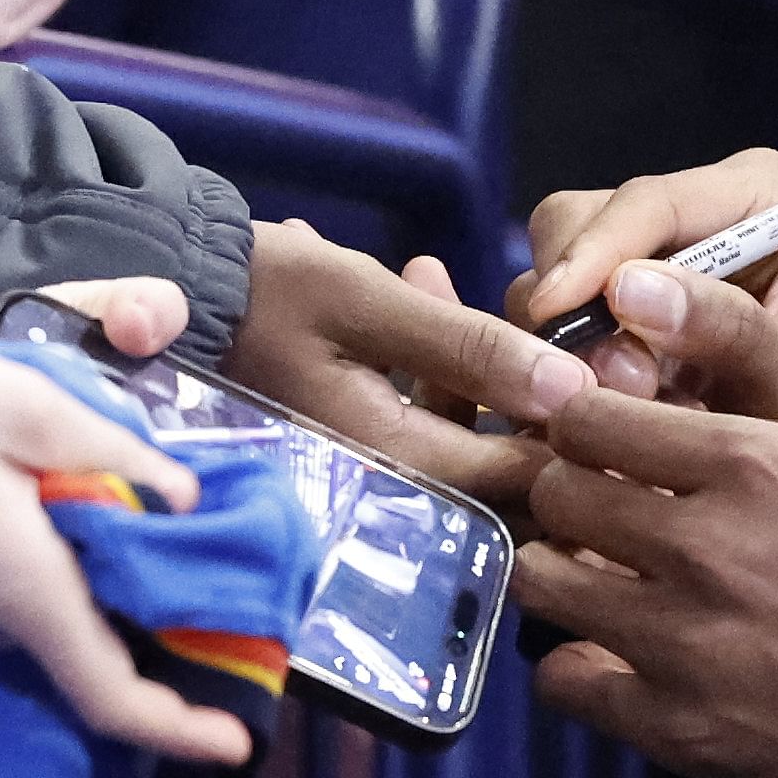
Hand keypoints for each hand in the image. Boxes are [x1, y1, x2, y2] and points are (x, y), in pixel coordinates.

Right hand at [0, 334, 259, 767]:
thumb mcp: (22, 407)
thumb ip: (112, 456)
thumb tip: (182, 504)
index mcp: (25, 591)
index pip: (114, 695)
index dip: (182, 729)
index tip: (241, 740)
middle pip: (97, 653)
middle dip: (166, 638)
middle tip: (233, 594)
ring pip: (58, 616)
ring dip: (114, 589)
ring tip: (170, 530)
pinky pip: (19, 594)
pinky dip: (65, 570)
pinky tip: (81, 508)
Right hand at [216, 221, 592, 511]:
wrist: (170, 296)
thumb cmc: (261, 291)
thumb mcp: (366, 302)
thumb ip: (468, 347)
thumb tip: (571, 387)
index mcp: (394, 460)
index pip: (526, 482)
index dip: (583, 435)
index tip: (607, 367)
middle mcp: (385, 490)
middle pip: (508, 484)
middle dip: (541, 408)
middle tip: (554, 330)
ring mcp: (370, 479)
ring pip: (472, 452)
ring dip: (489, 376)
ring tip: (459, 286)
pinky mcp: (360, 452)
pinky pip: (429, 430)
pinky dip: (446, 374)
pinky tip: (428, 291)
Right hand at [508, 150, 777, 526]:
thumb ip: (730, 332)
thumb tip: (627, 290)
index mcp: (760, 193)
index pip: (649, 201)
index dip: (591, 253)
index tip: (551, 313)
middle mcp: (697, 210)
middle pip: (580, 223)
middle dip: (577, 303)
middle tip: (609, 387)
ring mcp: (652, 257)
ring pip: (557, 274)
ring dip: (569, 343)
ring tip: (628, 407)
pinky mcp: (620, 309)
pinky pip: (561, 323)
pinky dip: (567, 365)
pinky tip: (605, 414)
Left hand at [515, 380, 777, 777]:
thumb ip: (772, 474)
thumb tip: (692, 464)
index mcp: (764, 463)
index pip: (598, 415)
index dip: (582, 428)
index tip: (589, 445)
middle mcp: (709, 540)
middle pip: (556, 489)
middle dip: (561, 496)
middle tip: (582, 520)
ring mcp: (685, 638)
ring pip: (541, 578)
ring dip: (557, 578)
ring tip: (592, 589)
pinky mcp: (681, 729)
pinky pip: (565, 682)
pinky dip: (578, 672)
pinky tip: (611, 669)